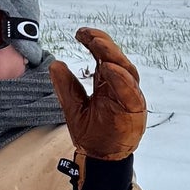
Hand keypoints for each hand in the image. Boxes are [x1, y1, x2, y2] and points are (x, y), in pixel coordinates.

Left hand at [49, 28, 146, 160]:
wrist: (99, 157)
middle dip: (102, 43)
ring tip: (97, 43)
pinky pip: (129, 91)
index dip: (94, 42)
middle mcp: (120, 86)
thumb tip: (55, 64)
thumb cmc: (92, 132)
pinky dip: (120, 79)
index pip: (103, 57)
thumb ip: (66, 86)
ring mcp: (129, 97)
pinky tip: (108, 68)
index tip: (79, 32)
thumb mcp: (73, 106)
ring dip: (112, 55)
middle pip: (115, 59)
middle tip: (87, 34)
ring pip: (126, 70)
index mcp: (107, 83)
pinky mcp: (134, 110)